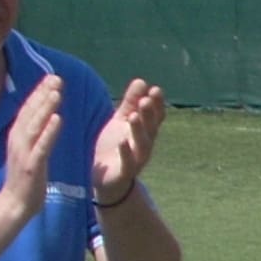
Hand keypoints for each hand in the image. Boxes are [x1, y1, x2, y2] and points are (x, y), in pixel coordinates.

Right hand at [0, 75, 61, 224]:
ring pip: (35, 125)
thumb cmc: (26, 178)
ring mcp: (24, 152)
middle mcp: (18, 140)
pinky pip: (42, 145)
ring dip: (45, 107)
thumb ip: (34, 135)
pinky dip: (49, 131)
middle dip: (42, 94)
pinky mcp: (32, 164)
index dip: (39, 93)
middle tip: (56, 77)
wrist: (16, 204)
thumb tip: (42, 120)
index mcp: (18, 136)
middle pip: (30, 112)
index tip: (51, 78)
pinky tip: (58, 118)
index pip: (28, 110)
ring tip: (56, 92)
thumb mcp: (29, 151)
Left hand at [91, 77, 165, 204]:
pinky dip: (126, 152)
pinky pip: (128, 162)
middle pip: (150, 128)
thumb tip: (142, 81)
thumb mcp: (120, 122)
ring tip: (134, 117)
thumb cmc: (113, 147)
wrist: (104, 179)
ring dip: (139, 130)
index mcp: (144, 131)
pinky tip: (122, 142)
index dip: (156, 104)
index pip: (154, 116)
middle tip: (146, 100)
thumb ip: (130, 103)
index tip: (155, 90)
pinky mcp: (125, 172)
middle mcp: (144, 144)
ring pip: (142, 143)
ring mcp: (136, 159)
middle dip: (149, 114)